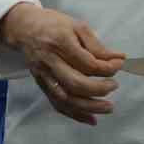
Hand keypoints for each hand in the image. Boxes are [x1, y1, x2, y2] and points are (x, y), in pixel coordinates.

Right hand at [0, 3, 123, 125]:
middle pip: (76, 83)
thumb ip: (97, 45)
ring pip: (66, 99)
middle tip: (114, 86)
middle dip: (99, 89)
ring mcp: (44, 75)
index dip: (107, 67)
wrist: (24, 29)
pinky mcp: (42, 85)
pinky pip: (58, 104)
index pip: (87, 63)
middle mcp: (50, 61)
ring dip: (90, 107)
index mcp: (61, 42)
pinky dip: (75, 114)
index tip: (119, 64)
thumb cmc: (53, 24)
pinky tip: (91, 118)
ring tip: (108, 107)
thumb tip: (119, 59)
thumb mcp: (77, 26)